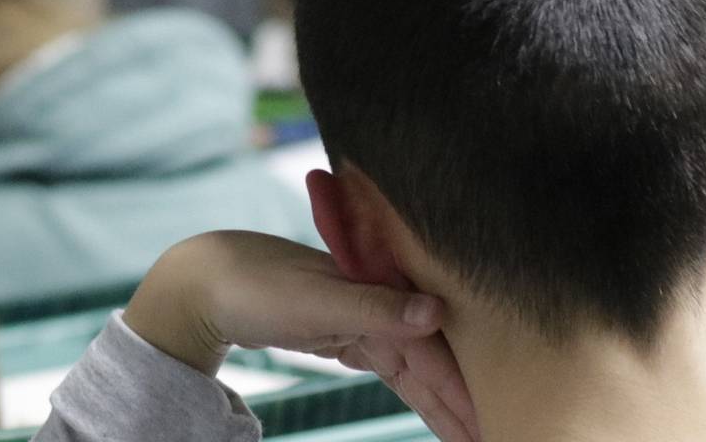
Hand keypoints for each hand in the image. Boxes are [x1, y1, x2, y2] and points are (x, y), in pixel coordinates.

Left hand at [124, 232, 480, 441]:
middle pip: (437, 362)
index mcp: (384, 287)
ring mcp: (371, 319)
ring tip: (478, 436)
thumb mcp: (315, 301)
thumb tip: (435, 313)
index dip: (465, 389)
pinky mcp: (355, 333)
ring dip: (448, 405)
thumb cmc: (257, 284)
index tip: (490, 423)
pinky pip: (398, 371)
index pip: (436, 350)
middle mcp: (387, 301)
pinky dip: (421, 395)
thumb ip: (376, 308)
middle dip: (467, 402)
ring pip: (421, 371)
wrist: (209, 279)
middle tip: (496, 437)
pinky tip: (444, 415)